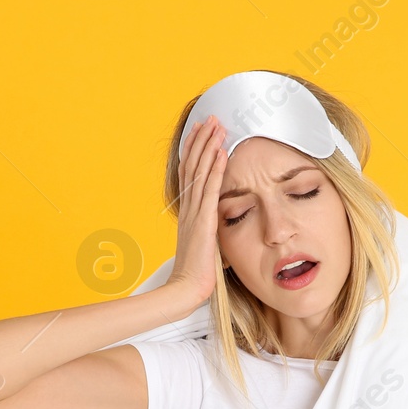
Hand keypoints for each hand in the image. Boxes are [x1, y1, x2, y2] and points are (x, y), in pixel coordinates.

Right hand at [165, 114, 228, 309]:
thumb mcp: (204, 248)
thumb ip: (208, 233)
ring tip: (217, 125)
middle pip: (192, 165)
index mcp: (188, 213)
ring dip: (209, 146)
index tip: (202, 133)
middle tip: (211, 118)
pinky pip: (209, 188)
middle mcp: (188, 208)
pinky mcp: (203, 220)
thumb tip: (216, 229)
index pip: (190, 175)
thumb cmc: (196, 275)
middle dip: (201, 140)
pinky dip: (215, 168)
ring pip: (200, 171)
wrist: (186, 289)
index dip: (195, 151)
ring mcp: (194, 213)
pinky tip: (221, 151)